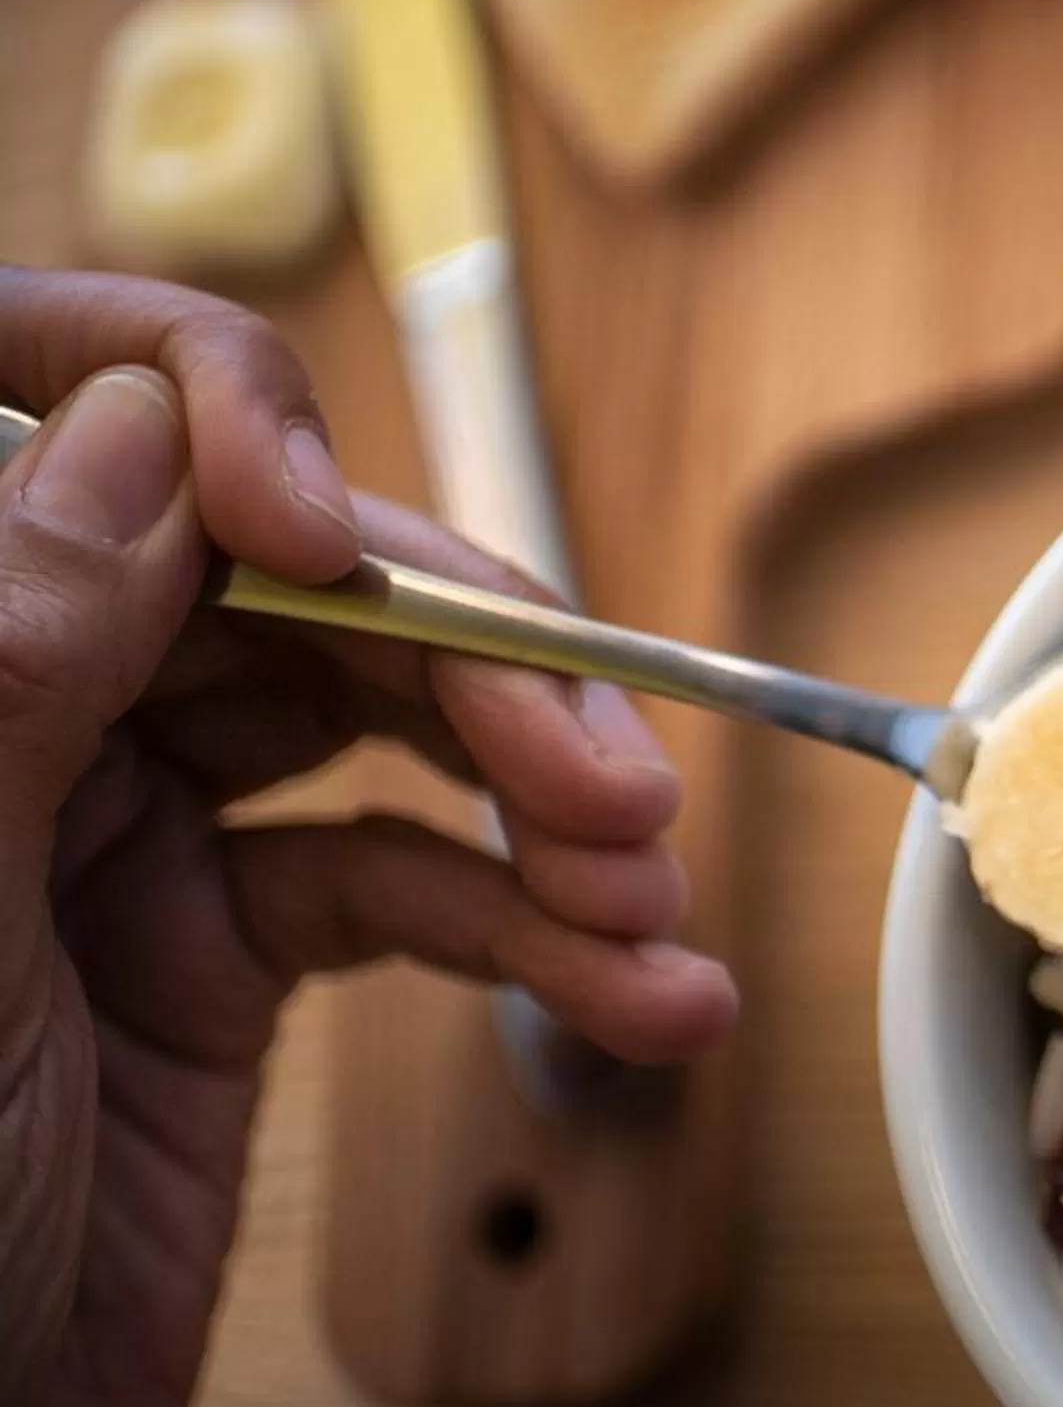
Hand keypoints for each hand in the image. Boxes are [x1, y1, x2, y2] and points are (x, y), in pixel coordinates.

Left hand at [0, 269, 737, 1406]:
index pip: (51, 407)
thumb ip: (15, 655)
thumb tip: (153, 423)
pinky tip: (642, 999)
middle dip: (473, 669)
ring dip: (542, 805)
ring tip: (654, 897)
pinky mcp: (212, 961)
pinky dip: (535, 938)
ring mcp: (114, 834)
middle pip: (284, 584)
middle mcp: (16, 712)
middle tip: (617, 775)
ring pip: (375, 733)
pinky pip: (401, 893)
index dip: (205, 416)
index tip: (329, 523)